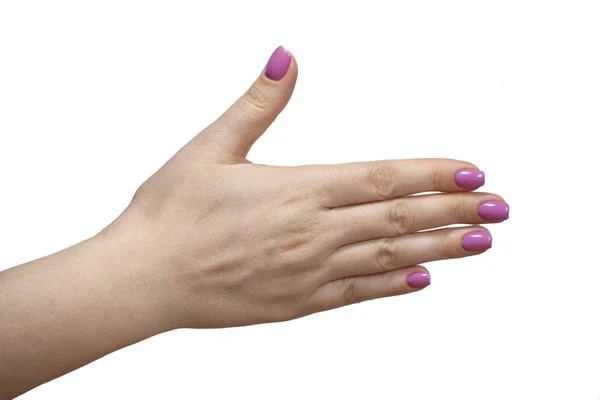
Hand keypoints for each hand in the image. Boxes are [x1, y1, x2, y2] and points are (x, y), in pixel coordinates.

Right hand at [104, 46, 508, 328]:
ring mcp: (309, 273)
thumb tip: (284, 58)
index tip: (474, 173)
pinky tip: (421, 280)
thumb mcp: (210, 147)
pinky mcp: (297, 304)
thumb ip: (257, 104)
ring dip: (439, 248)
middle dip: (454, 211)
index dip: (434, 174)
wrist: (142, 276)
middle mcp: (312, 232)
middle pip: (398, 218)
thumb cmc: (170, 212)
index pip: (383, 177)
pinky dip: (393, 286)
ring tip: (479, 243)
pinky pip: (357, 294)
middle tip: (500, 209)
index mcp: (297, 189)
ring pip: (389, 259)